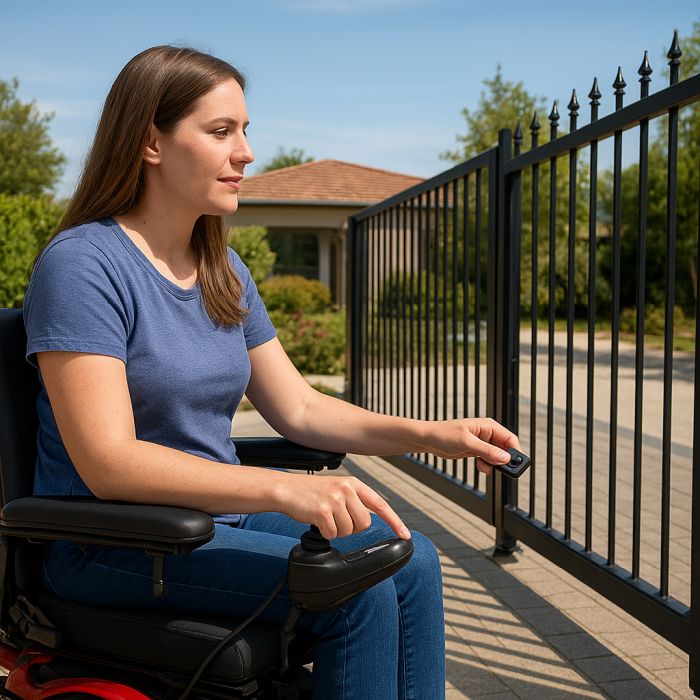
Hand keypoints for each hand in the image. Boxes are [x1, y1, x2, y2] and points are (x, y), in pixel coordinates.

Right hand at [275, 473, 409, 540]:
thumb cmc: (311, 492)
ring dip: (336, 530)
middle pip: (364, 523)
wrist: (287, 489)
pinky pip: (333, 534)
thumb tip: (367, 520)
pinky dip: (325, 533)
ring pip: (348, 530)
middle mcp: (347, 489)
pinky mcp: (323, 510)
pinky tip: (317, 521)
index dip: (394, 521)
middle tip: (336, 519)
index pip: (380, 504)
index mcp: (354, 484)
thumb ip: (354, 500)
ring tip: (325, 517)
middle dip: (351, 527)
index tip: (404, 535)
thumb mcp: (337, 488)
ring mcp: (335, 499)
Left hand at [425, 417, 520, 475]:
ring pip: (497, 456)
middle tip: (502, 470)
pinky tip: (481, 467)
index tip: (515, 465)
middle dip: (505, 460)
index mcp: (488, 426)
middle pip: (505, 448)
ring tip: (486, 467)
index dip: (515, 452)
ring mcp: (482, 443)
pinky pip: (488, 460)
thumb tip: (505, 457)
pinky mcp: (476, 451)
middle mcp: (487, 434)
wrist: (428, 439)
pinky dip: (487, 465)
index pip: (510, 438)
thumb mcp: (467, 443)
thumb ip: (487, 451)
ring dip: (494, 464)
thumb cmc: (445, 434)